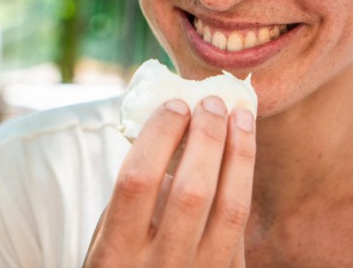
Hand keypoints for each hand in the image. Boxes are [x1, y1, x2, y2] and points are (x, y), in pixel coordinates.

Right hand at [84, 96, 256, 266]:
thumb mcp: (108, 242)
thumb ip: (134, 201)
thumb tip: (173, 138)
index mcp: (115, 254)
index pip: (138, 181)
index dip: (160, 136)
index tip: (175, 105)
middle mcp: (159, 267)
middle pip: (191, 190)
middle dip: (205, 137)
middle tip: (211, 101)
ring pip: (230, 207)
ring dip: (238, 153)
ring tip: (239, 116)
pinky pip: (242, 225)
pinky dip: (244, 180)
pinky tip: (244, 150)